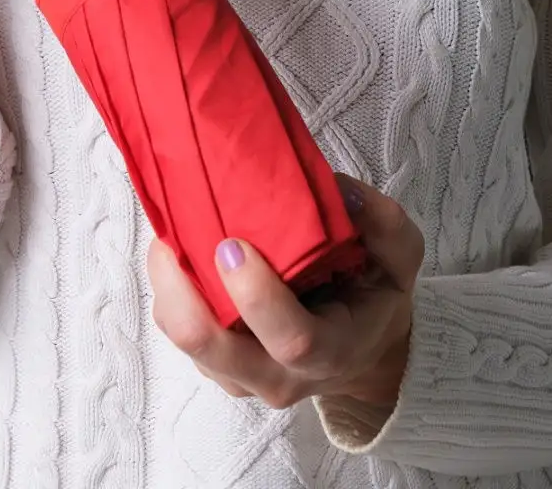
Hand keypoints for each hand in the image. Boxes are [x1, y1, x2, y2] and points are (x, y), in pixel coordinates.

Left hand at [147, 174, 423, 410]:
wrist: (359, 347)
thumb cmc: (372, 294)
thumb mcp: (398, 258)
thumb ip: (384, 224)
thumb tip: (341, 190)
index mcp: (333, 351)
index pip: (292, 340)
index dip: (257, 297)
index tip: (233, 244)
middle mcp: (281, 376)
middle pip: (216, 350)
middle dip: (184, 294)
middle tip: (174, 240)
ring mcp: (243, 377)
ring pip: (186, 342)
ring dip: (168, 288)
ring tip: (169, 237)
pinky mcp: (216, 367)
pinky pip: (179, 333)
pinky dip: (169, 292)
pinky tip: (176, 252)